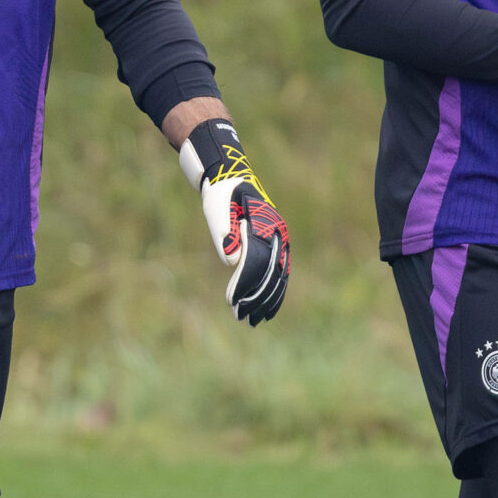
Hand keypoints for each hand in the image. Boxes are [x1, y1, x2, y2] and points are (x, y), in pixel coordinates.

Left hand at [179, 121, 289, 325]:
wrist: (231, 177)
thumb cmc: (221, 193)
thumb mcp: (216, 209)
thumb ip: (224, 232)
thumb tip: (232, 260)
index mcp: (263, 223)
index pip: (256, 261)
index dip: (244, 283)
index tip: (232, 301)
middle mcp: (277, 233)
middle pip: (271, 272)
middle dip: (257, 298)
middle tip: (242, 319)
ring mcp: (279, 239)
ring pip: (280, 276)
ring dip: (268, 300)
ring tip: (254, 320)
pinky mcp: (276, 245)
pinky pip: (280, 272)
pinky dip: (275, 291)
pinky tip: (267, 309)